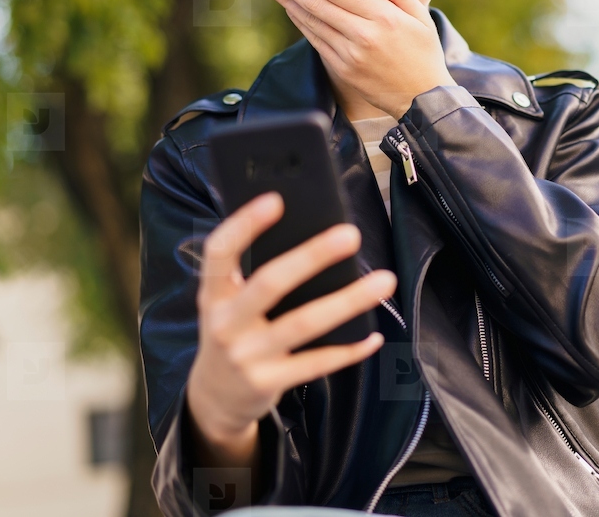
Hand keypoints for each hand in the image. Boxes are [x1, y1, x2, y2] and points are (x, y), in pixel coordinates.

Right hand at [186, 191, 396, 445]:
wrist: (214, 399)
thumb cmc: (232, 332)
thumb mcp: (226, 304)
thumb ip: (252, 275)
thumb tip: (308, 233)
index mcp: (213, 294)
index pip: (220, 252)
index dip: (244, 224)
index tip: (276, 199)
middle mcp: (225, 324)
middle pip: (269, 284)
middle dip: (311, 257)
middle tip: (350, 234)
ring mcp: (247, 356)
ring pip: (304, 324)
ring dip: (348, 301)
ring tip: (384, 280)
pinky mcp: (269, 383)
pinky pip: (317, 363)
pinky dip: (349, 349)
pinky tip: (373, 335)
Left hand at [258, 0, 455, 117]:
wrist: (422, 98)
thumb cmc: (423, 54)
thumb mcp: (421, 18)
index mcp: (383, 18)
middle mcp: (363, 35)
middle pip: (318, 4)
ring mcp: (350, 55)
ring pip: (312, 22)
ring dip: (287, 2)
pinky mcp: (342, 69)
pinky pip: (316, 41)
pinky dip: (300, 23)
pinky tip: (289, 9)